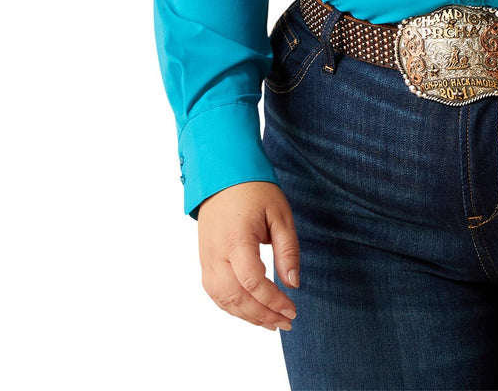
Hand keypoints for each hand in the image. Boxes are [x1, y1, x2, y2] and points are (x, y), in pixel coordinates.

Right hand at [197, 181, 300, 330]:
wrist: (222, 175)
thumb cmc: (254, 190)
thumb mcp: (280, 213)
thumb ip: (288, 250)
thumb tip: (293, 284)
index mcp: (236, 239)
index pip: (252, 282)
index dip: (272, 301)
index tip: (292, 309)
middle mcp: (216, 253)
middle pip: (236, 297)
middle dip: (262, 315)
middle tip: (286, 322)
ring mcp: (206, 259)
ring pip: (223, 300)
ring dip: (247, 316)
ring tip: (271, 323)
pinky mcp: (204, 261)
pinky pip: (215, 293)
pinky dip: (232, 307)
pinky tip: (251, 311)